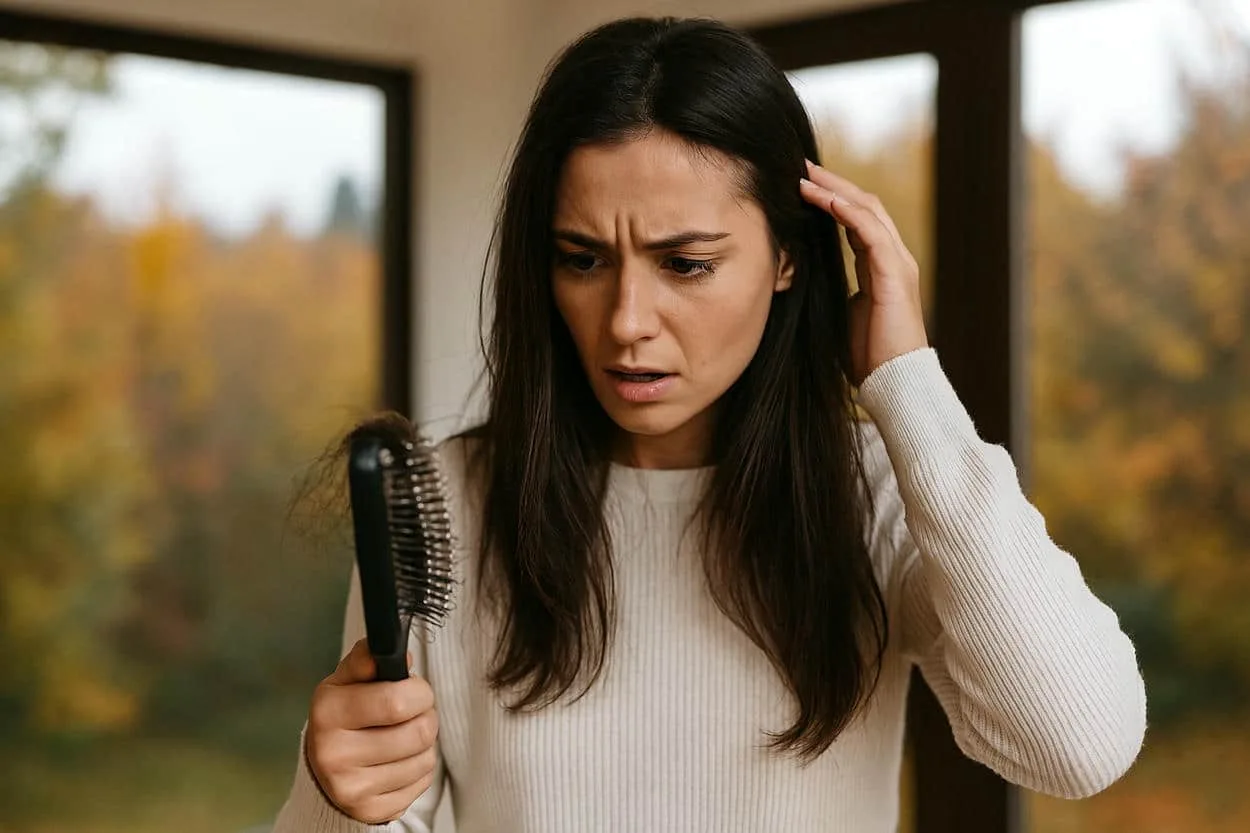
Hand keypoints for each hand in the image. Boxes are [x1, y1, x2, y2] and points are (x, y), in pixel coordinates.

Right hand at [306, 638, 438, 823]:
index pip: (397, 701)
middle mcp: (333, 754)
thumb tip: (400, 654)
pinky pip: (423, 782)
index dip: (419, 691)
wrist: (325, 765)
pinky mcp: (371, 811)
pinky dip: (420, 767)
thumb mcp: (346, 680)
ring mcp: (351, 788)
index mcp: (328, 712)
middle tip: (415, 712)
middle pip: (419, 732)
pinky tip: (400, 760)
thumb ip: (368, 659)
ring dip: (425, 742)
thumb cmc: (345, 714)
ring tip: (405, 734)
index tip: (414, 689)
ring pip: (425, 758)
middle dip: (427, 715)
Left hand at [799, 159, 928, 386]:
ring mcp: (898, 263)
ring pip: (867, 211)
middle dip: (831, 184)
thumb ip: (833, 289)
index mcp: (881, 266)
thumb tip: (804, 277)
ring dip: (834, 190)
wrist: (894, 381)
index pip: (856, 219)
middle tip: (799, 167)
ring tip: (804, 176)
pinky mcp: (894, 275)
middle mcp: (893, 258)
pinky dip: (849, 212)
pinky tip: (826, 199)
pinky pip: (871, 232)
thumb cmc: (868, 356)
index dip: (830, 199)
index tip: (800, 185)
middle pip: (863, 205)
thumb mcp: (844, 312)